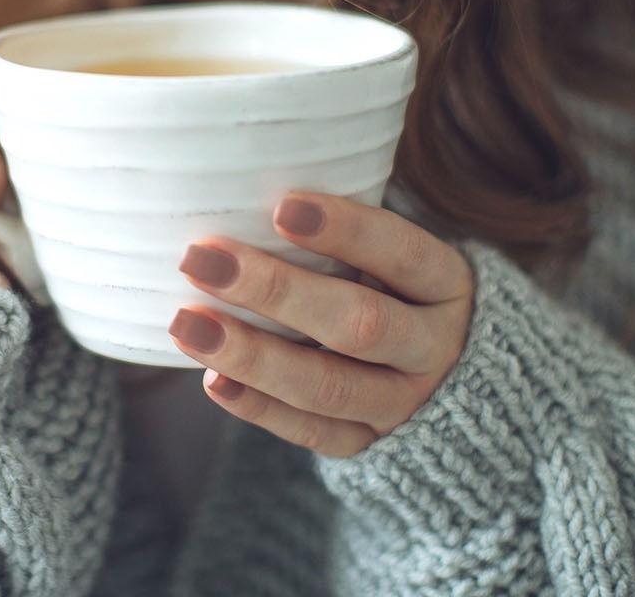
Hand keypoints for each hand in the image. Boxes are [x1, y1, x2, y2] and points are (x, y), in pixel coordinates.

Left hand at [166, 192, 474, 456]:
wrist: (443, 377)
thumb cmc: (389, 286)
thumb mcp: (388, 254)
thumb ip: (338, 232)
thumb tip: (240, 189)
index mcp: (447, 286)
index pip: (403, 253)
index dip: (347, 231)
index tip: (281, 206)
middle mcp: (435, 347)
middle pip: (360, 324)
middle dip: (275, 292)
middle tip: (201, 260)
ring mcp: (407, 403)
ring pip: (329, 386)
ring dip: (252, 356)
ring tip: (187, 324)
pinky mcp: (372, 444)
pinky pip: (314, 433)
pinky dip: (260, 408)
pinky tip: (213, 380)